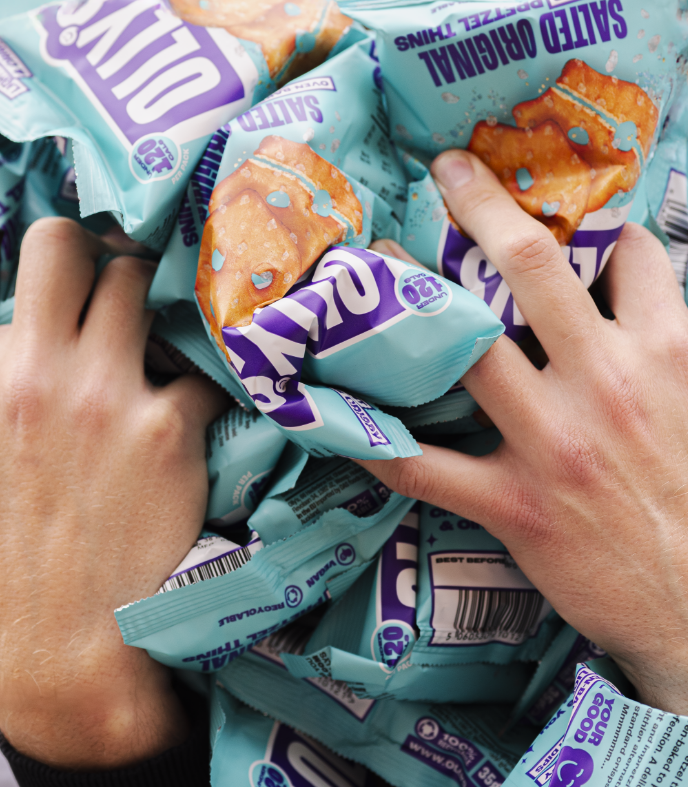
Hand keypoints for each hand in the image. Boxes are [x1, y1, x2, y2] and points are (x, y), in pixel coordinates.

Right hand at [0, 219, 228, 767]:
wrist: (56, 647)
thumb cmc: (8, 555)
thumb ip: (6, 377)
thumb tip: (27, 329)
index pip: (42, 254)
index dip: (74, 256)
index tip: (94, 270)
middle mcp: (47, 369)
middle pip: (98, 252)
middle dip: (121, 260)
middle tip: (137, 292)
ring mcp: (115, 396)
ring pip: (157, 295)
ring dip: (168, 309)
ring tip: (177, 336)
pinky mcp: (174, 432)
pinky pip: (208, 372)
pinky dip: (212, 377)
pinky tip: (208, 397)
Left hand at [365, 151, 687, 721]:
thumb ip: (681, 356)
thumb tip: (646, 314)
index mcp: (668, 353)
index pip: (627, 255)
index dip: (594, 227)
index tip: (558, 212)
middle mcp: (606, 382)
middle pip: (531, 266)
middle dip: (484, 205)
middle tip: (447, 172)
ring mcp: (554, 442)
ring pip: (466, 349)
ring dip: (413, 302)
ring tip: (370, 270)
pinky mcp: (516, 506)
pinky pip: (427, 469)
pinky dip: (377, 444)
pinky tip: (337, 418)